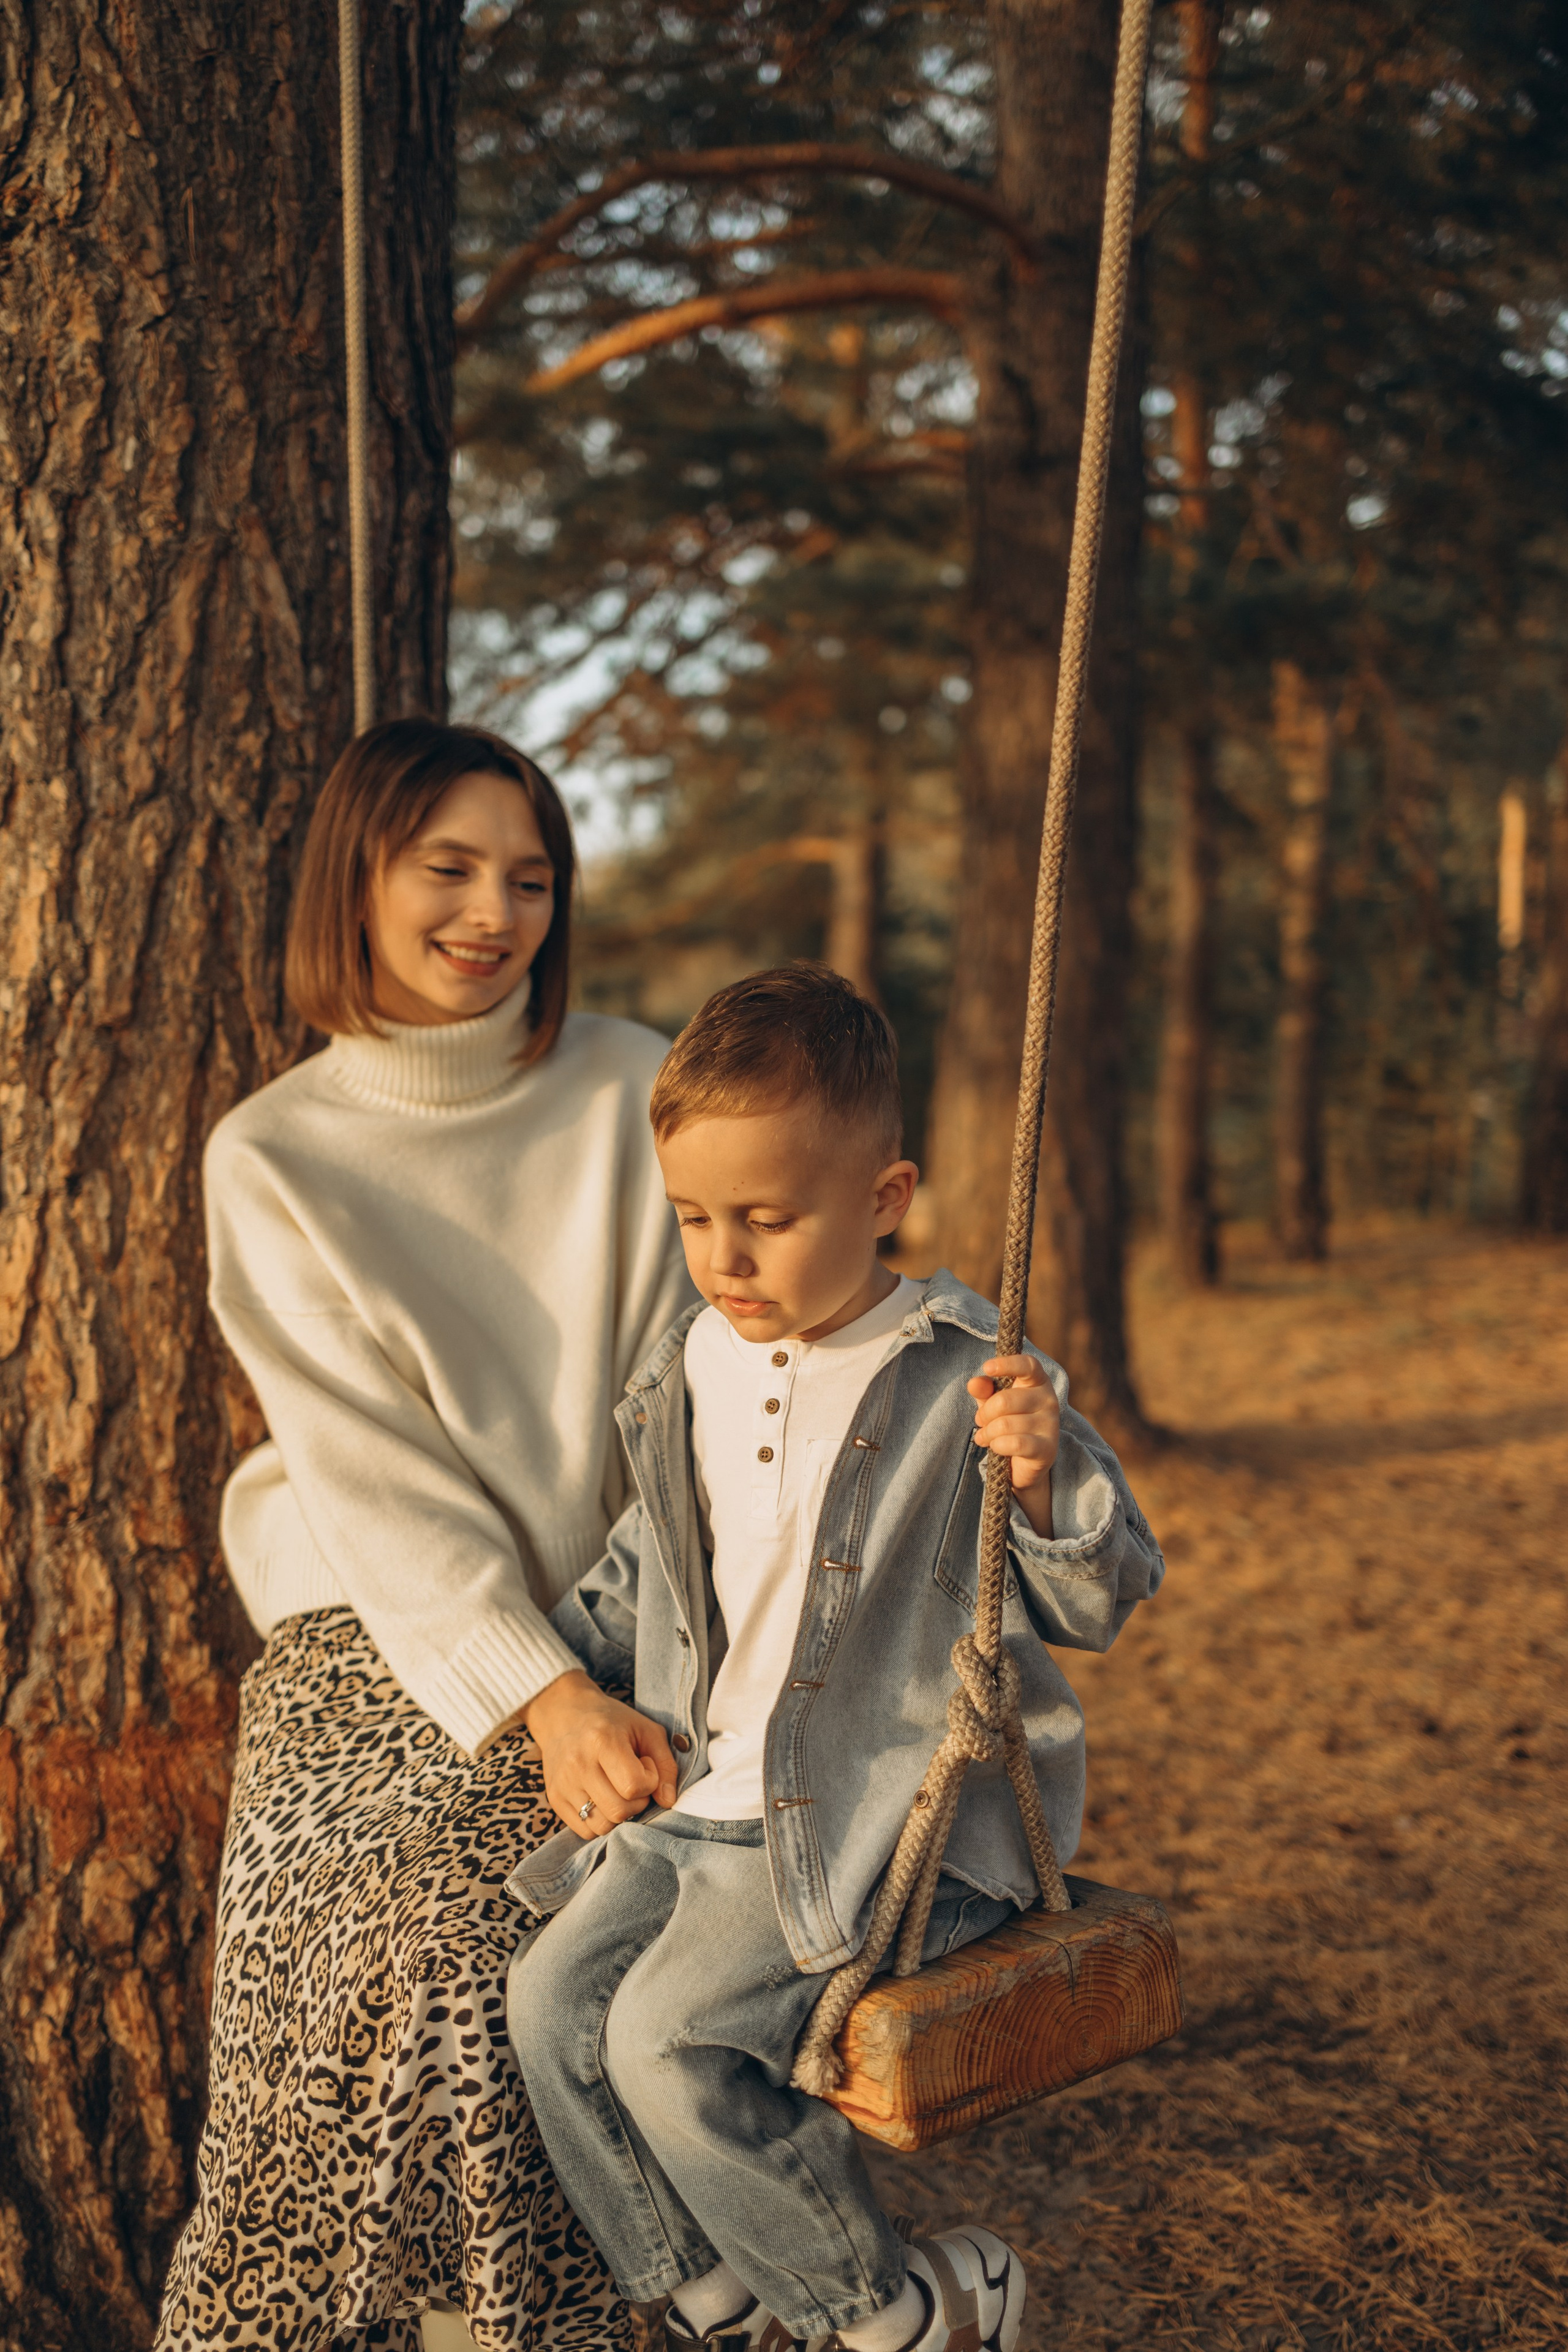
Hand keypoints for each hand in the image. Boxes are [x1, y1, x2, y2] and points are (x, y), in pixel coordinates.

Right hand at [523, 1670, 677, 1840]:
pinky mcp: (554, 1798)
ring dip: (619, 1814)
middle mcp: (578, 1764)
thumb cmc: (612, 1722)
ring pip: (602, 1826)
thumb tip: (668, 1802)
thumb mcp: (647, 1730)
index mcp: (601, 1741)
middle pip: (619, 1811)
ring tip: (617, 1790)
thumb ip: (665, 1765)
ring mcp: (563, 1784)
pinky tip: (602, 1798)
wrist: (565, 1713)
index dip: (649, 1781)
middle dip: (637, 1802)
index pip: (633, 1785)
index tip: (644, 1764)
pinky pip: (585, 1830)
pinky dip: (600, 1821)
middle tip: (633, 1781)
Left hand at [967, 1353, 1059, 1537]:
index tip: (987, 1367)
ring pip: (1005, 1425)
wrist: (1025, 1461)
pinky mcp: (1048, 1448)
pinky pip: (1014, 1443)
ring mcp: (1051, 1424)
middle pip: (1004, 1400)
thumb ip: (984, 1391)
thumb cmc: (1009, 1423)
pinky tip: (996, 1447)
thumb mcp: (992, 1404)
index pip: (1028, 1365)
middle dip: (985, 1414)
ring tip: (986, 1437)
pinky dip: (998, 1446)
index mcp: (1038, 1381)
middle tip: (981, 1422)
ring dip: (988, 1433)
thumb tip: (974, 1383)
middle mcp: (1049, 1399)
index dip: (1008, 1364)